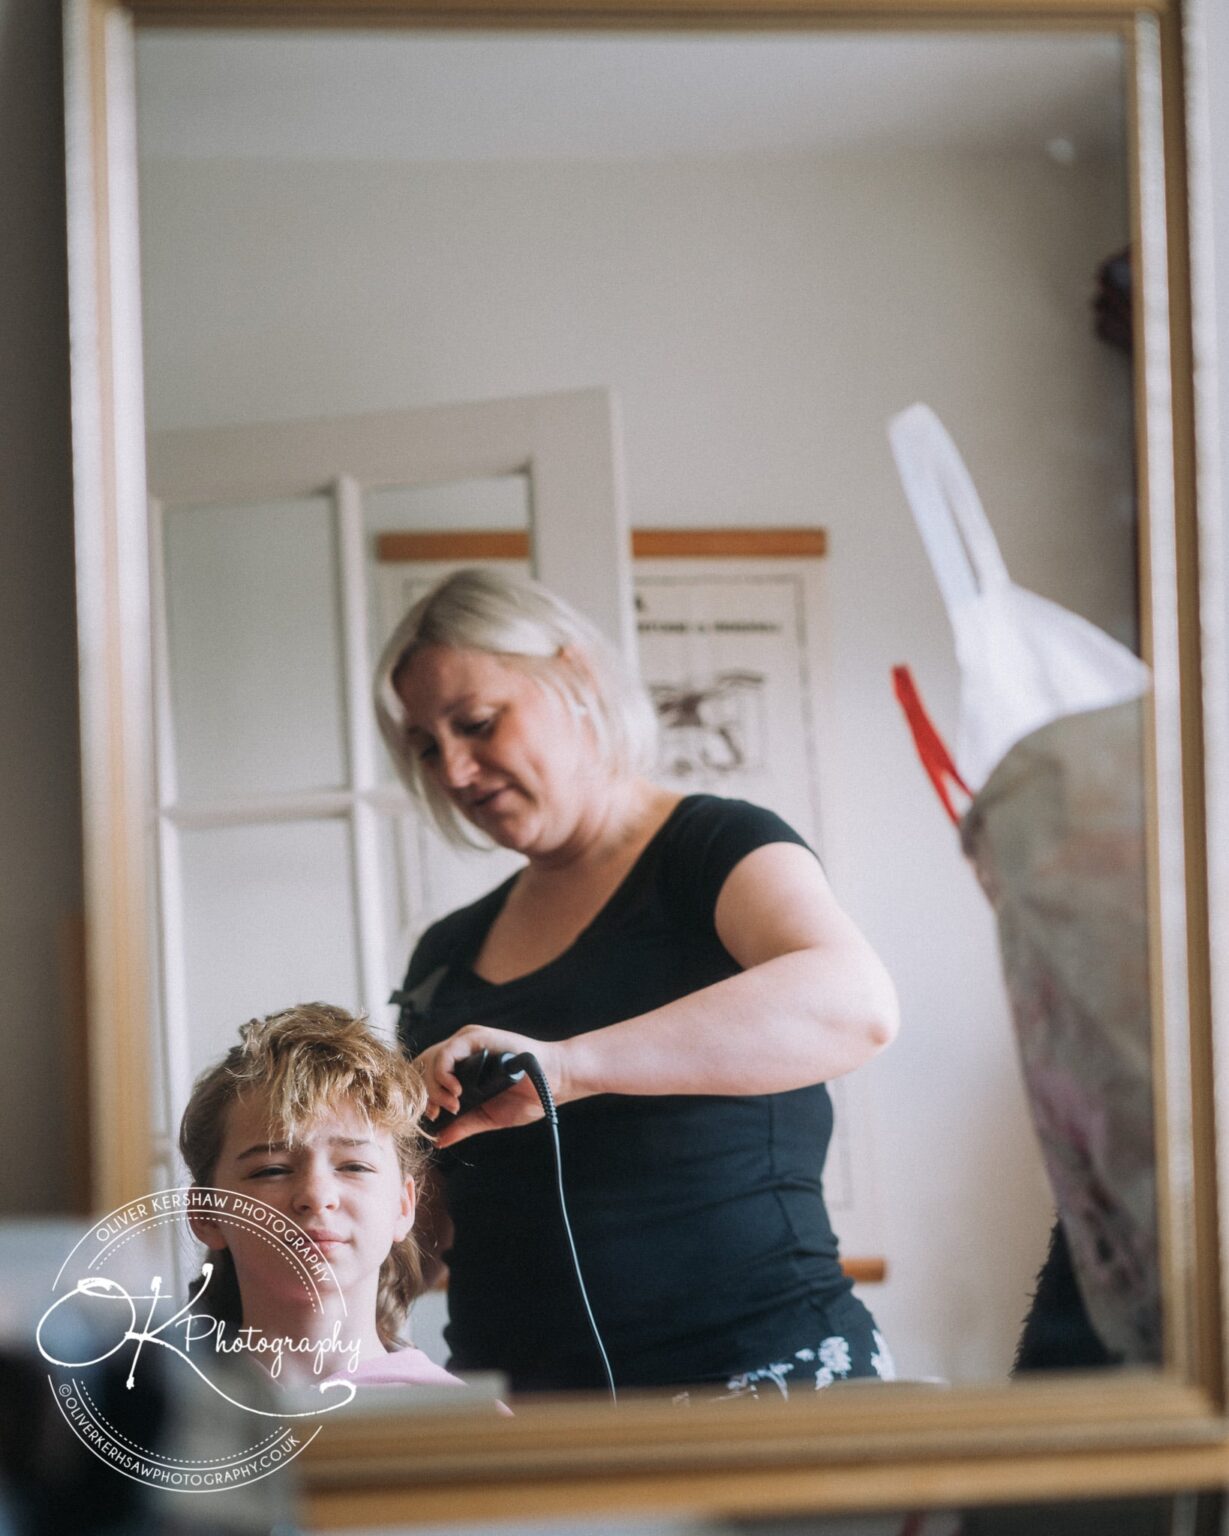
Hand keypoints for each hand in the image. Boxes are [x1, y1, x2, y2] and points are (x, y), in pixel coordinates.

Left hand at [413, 1025, 569, 1147]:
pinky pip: (448, 1052)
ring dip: (434, 1086)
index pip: (426, 1075)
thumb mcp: (487, 1116)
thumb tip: (438, 1141)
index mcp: (461, 1066)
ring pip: (431, 1058)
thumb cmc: (527, 1097)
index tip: (433, 1116)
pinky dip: (445, 1074)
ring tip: (452, 1104)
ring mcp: (467, 1042)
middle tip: (437, 1112)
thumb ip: (463, 1125)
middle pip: (423, 1065)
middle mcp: (461, 1051)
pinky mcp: (477, 1037)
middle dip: (424, 1092)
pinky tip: (457, 1091)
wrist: (554, 1084)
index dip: (422, 1096)